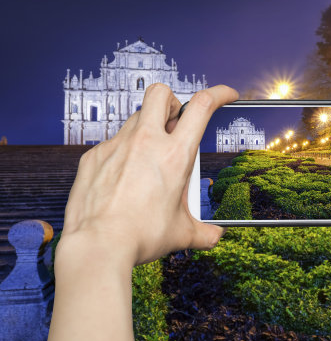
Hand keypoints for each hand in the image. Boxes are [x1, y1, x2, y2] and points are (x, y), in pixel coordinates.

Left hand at [59, 83, 238, 266]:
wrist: (98, 246)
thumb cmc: (140, 236)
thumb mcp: (182, 233)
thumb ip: (204, 232)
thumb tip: (214, 236)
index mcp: (175, 155)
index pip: (202, 106)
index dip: (218, 93)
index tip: (225, 95)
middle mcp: (146, 142)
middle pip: (161, 93)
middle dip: (173, 101)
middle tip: (175, 124)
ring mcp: (116, 146)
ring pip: (136, 117)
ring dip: (148, 129)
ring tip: (149, 160)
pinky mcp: (94, 157)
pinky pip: (113, 143)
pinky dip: (124, 154)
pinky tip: (124, 179)